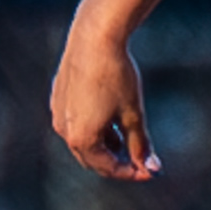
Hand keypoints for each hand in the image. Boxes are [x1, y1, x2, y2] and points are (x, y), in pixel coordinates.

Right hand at [49, 6, 161, 180]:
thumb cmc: (116, 76)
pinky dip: (94, 128)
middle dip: (117, 162)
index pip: (108, 168)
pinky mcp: (58, 97)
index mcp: (82, 139)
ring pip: (83, 141)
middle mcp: (64, 130)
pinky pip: (75, 123)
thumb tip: (152, 168)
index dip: (132, 172)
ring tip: (126, 137)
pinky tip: (110, 118)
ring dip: (105, 145)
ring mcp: (58, 113)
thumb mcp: (133, 113)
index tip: (151, 170)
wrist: (95, 37)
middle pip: (92, 159)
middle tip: (141, 159)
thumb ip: (140, 144)